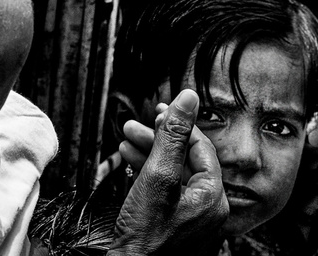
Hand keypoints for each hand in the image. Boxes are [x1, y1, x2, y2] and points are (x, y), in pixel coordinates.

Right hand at [108, 89, 227, 254]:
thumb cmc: (145, 237)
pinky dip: (149, 178)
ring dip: (149, 156)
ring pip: (174, 176)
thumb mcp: (156, 177)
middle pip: (185, 160)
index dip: (176, 125)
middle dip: (157, 140)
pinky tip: (132, 169)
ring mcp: (193, 220)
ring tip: (125, 143)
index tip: (157, 111)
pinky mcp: (177, 228)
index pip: (199, 146)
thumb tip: (187, 100)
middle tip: (132, 127)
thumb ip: (172, 136)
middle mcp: (208, 208)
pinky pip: (168, 194)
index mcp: (212, 195)